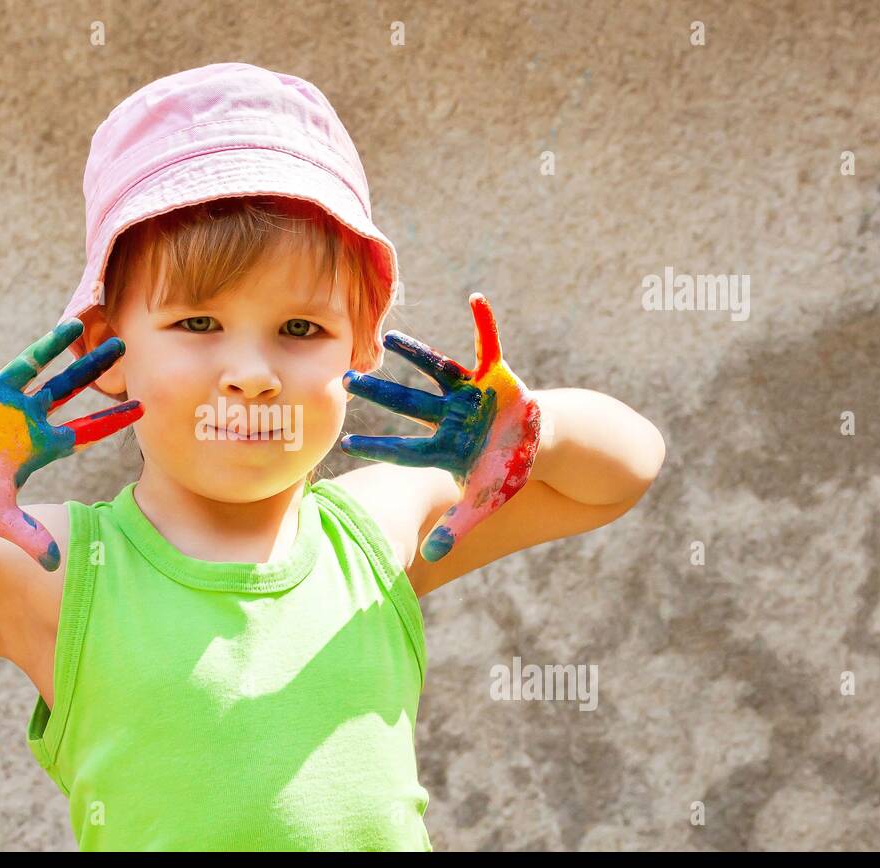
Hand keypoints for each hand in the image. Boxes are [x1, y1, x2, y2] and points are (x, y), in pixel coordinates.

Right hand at [0, 301, 141, 570]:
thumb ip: (27, 537)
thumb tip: (53, 566)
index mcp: (38, 444)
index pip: (84, 431)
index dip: (112, 420)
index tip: (143, 407)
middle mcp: (24, 415)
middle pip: (67, 388)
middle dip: (93, 368)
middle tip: (124, 345)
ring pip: (30, 364)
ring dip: (50, 344)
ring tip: (76, 322)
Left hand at [340, 292, 540, 561]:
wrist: (536, 444)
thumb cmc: (505, 471)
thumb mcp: (485, 501)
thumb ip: (459, 526)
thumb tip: (433, 556)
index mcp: (443, 446)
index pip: (405, 448)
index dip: (377, 446)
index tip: (344, 444)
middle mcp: (448, 416)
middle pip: (409, 404)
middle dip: (381, 394)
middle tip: (347, 381)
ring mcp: (467, 393)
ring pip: (436, 370)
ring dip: (415, 353)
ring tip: (388, 337)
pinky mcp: (492, 373)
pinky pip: (488, 343)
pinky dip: (485, 323)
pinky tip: (475, 298)